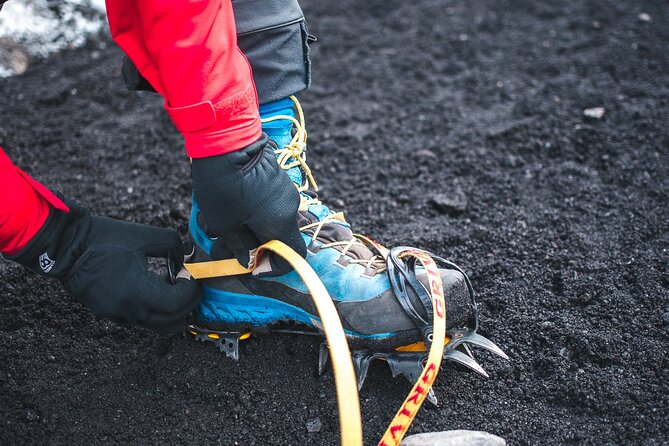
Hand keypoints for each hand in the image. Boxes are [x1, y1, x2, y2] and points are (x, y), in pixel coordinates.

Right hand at [8, 198, 199, 330]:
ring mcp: (118, 315)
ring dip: (172, 310)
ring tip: (174, 287)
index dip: (190, 290)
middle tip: (191, 284)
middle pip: (172, 321)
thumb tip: (186, 256)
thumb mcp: (145, 235)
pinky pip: (140, 320)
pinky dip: (155, 309)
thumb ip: (173, 244)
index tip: (190, 274)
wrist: (66, 245)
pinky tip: (155, 288)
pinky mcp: (110, 313)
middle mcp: (129, 310)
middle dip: (187, 303)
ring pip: (157, 324)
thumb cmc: (104, 239)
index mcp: (137, 292)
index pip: (177, 304)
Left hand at [191, 133, 305, 273]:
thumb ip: (239, 247)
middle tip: (229, 244)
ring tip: (225, 220)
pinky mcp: (277, 178)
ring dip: (252, 226)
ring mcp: (286, 190)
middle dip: (256, 245)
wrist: (225, 141)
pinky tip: (231, 202)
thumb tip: (248, 260)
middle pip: (280, 237)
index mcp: (280, 224)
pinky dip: (254, 210)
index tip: (252, 267)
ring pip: (273, 219)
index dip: (274, 267)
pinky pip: (270, 203)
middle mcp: (290, 208)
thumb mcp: (224, 225)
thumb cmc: (223, 187)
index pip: (293, 256)